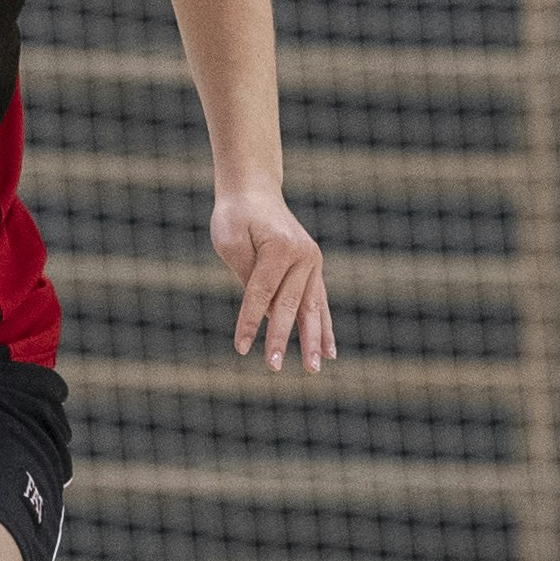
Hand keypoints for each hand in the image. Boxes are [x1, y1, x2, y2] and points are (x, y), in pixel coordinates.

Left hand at [211, 183, 332, 372]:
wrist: (254, 192)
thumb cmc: (235, 216)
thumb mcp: (230, 241)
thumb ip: (246, 275)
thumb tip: (263, 313)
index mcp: (280, 247)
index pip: (261, 293)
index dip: (249, 321)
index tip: (240, 348)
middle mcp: (303, 255)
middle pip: (289, 304)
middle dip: (280, 338)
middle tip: (273, 367)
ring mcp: (313, 262)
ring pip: (312, 308)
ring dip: (312, 340)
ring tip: (312, 368)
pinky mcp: (313, 268)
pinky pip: (319, 303)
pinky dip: (324, 328)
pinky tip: (329, 352)